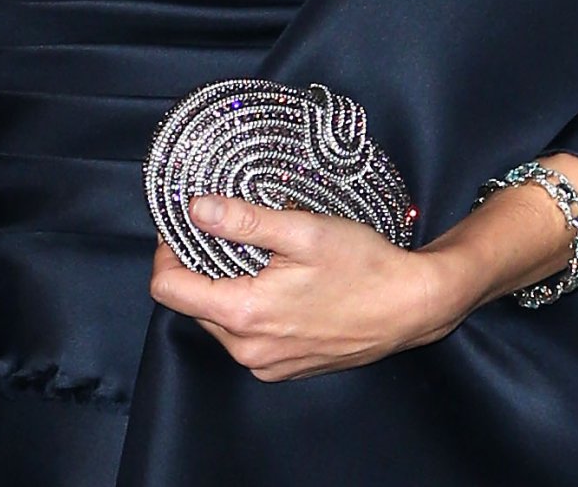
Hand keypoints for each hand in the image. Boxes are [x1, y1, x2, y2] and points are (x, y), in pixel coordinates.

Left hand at [149, 196, 467, 382]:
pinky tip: (274, 279)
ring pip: (217, 320)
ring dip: (222, 284)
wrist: (409, 306)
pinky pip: (244, 336)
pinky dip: (246, 305)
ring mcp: (267, 364)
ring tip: (253, 250)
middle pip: (191, 304)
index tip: (184, 222)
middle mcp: (249, 350)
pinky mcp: (283, 367)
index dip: (167, 251)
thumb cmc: (362, 266)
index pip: (168, 289)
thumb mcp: (303, 230)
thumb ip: (245, 220)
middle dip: (196, 264)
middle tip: (221, 226)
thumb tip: (196, 209)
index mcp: (246, 315)